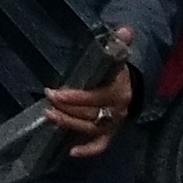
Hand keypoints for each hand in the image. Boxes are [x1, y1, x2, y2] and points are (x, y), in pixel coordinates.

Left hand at [45, 42, 138, 157]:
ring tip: (49, 117)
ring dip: (70, 124)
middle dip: (67, 109)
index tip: (53, 93)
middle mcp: (118, 110)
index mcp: (119, 90)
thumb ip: (119, 42)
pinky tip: (71, 152)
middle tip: (47, 102)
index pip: (95, 97)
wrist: (135, 84)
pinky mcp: (112, 133)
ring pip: (92, 129)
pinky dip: (89, 151)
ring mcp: (116, 123)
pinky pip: (102, 145)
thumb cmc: (117, 69)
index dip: (74, 97)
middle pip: (90, 114)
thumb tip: (126, 30)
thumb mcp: (118, 54)